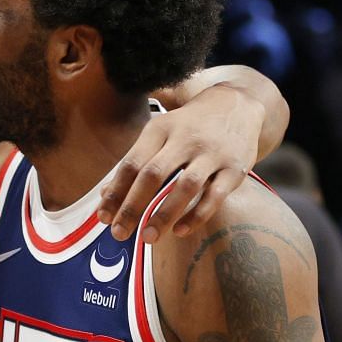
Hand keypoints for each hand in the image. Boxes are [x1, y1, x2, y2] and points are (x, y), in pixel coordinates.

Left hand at [98, 83, 267, 241]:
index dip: (115, 192)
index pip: (131, 163)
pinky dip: (197, 216)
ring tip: (148, 237)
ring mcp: (211, 154)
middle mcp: (185, 139)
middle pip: (153, 175)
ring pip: (185, 186)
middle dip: (133, 207)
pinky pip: (215, 196)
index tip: (103, 217)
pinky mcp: (234, 169)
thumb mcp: (159, 132)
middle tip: (119, 233)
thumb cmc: (189, 125)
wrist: (238, 104)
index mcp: (160, 129)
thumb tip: (106, 194)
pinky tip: (180, 231)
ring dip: (164, 214)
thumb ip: (135, 161)